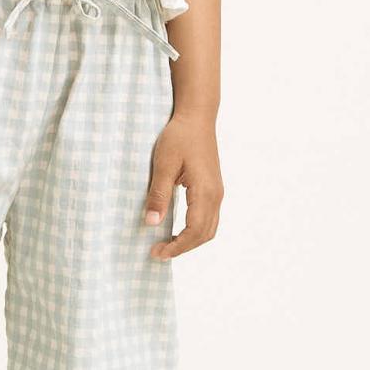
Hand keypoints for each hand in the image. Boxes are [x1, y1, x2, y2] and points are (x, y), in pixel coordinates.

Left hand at [144, 112, 222, 259]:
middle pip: (204, 235)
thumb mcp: (163, 164)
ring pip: (209, 228)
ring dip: (190, 241)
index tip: (156, 252)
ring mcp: (217, 192)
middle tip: (158, 252)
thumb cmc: (179, 136)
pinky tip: (178, 230)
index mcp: (205, 191)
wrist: (197, 117)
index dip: (176, 247)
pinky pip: (209, 218)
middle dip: (182, 248)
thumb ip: (158, 194)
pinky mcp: (214, 189)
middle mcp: (216, 195)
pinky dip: (195, 231)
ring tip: (167, 244)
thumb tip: (151, 223)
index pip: (194, 231)